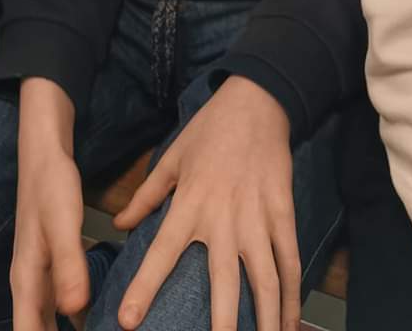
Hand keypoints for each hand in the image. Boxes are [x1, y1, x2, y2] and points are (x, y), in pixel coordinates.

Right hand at [11, 79, 89, 330]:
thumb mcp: (63, 224)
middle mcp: (29, 284)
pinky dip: (76, 318)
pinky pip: (62, 304)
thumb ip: (69, 266)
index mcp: (26, 281)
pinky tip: (96, 320)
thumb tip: (75, 311)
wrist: (43, 153)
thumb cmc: (51, 186)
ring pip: (49, 321)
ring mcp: (40, 275)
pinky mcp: (53, 264)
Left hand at [113, 77, 299, 330]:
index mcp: (191, 204)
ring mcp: (259, 220)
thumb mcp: (172, 157)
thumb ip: (146, 195)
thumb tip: (120, 223)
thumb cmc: (210, 130)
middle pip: (223, 282)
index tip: (129, 322)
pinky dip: (291, 299)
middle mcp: (225, 219)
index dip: (144, 288)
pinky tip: (288, 326)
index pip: (162, 252)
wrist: (258, 102)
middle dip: (220, 324)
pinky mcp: (284, 216)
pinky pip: (290, 263)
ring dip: (263, 321)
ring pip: (264, 281)